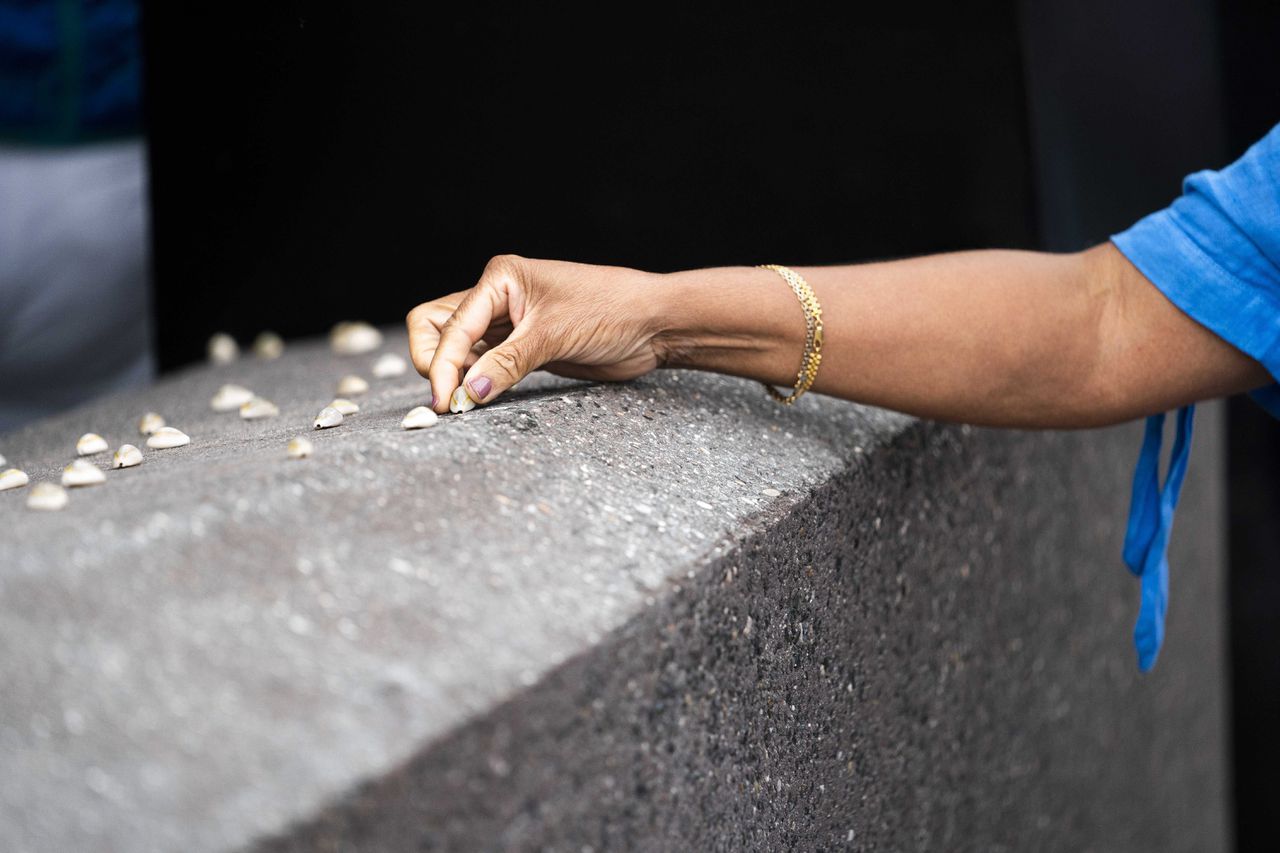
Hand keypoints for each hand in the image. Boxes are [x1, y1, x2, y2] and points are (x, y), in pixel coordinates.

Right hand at [406, 255, 665, 411]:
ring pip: (455, 346)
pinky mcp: (520, 347)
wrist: (652, 324)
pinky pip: (482, 362)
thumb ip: (509, 363)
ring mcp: (507, 322)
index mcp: (501, 278)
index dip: (444, 365)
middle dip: (435, 361)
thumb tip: (470, 393)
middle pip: (436, 327)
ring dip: (454, 374)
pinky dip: (474, 380)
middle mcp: (497, 296)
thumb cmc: (611, 311)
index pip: (451, 324)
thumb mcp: (555, 336)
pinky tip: (480, 397)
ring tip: (464, 403)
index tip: (447, 401)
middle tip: (449, 398)